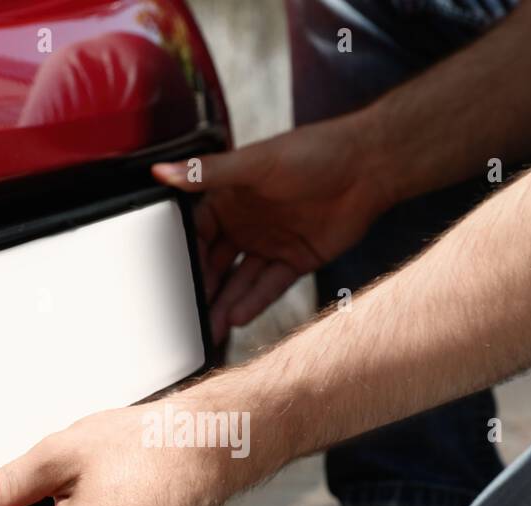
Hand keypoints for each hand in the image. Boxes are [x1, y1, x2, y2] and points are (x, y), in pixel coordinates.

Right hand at [153, 114, 387, 341]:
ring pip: (240, 281)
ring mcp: (270, 244)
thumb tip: (162, 172)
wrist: (368, 167)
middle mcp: (246, 223)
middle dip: (201, 287)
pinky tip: (236, 319)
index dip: (183, 255)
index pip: (196, 233)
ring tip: (207, 329)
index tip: (168, 277)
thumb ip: (208, 172)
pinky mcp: (296, 261)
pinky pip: (269, 287)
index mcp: (230, 198)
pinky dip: (253, 302)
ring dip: (223, 304)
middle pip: (216, 264)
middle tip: (184, 313)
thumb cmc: (314, 152)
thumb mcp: (255, 163)